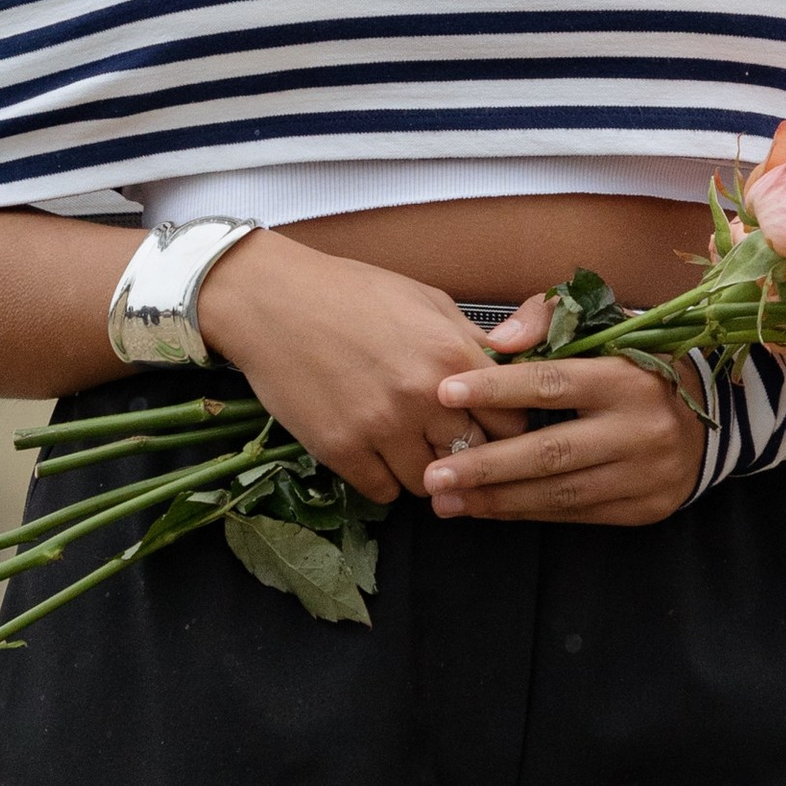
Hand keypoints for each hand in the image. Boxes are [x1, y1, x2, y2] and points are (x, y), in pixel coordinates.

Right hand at [195, 234, 528, 505]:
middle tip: (448, 441)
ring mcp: (381, 426)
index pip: (512, 421)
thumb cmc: (350, 292)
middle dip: (467, 452)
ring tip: (408, 446)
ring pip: (431, 484)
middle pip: (476, 457)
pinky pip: (383, 492)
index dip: (503, 425)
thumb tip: (514, 363)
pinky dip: (383, 479)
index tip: (488, 423)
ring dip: (425, 471)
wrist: (271, 300)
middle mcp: (423, 395)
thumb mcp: (425, 300)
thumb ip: (472, 338)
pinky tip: (374, 452)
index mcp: (451, 352)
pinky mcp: (341, 450)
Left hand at [421, 295, 706, 526]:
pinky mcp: (643, 508)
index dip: (497, 388)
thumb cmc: (636, 365)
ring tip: (445, 501)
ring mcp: (644, 474)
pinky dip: (525, 513)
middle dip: (486, 465)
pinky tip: (486, 510)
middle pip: (550, 451)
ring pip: (559, 493)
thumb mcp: (605, 326)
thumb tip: (498, 340)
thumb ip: (548, 318)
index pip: (553, 383)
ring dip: (496, 500)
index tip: (445, 393)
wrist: (709, 420)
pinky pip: (574, 514)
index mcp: (627, 376)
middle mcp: (639, 428)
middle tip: (432, 474)